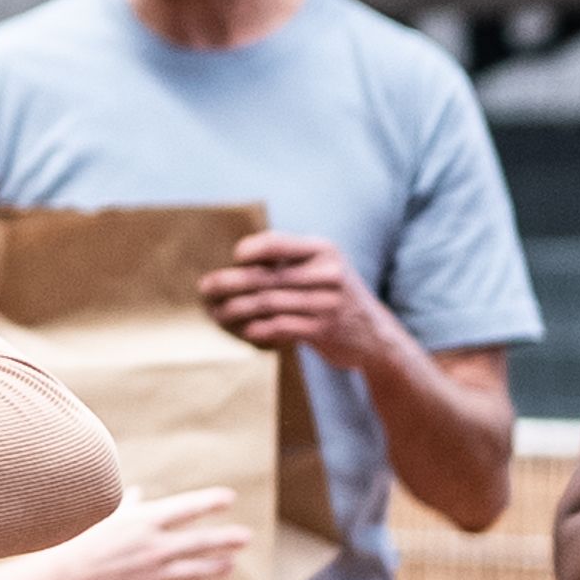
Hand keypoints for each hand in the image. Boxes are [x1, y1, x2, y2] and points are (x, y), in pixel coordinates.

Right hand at [56, 490, 247, 579]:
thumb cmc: (81, 544)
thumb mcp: (107, 519)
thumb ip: (129, 507)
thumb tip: (139, 494)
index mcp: (145, 521)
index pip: (188, 507)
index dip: (211, 502)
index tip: (229, 499)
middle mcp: (157, 547)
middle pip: (202, 541)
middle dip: (227, 539)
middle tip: (246, 537)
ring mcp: (156, 576)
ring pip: (198, 571)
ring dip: (217, 568)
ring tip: (230, 566)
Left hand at [198, 231, 393, 364]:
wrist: (375, 335)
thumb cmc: (335, 295)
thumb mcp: (324, 268)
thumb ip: (292, 260)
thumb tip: (238, 259)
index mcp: (323, 250)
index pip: (279, 243)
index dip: (252, 250)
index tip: (232, 257)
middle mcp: (327, 273)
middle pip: (266, 277)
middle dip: (229, 282)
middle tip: (205, 287)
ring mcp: (326, 303)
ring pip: (268, 304)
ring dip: (235, 309)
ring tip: (215, 312)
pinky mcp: (323, 330)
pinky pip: (280, 327)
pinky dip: (257, 329)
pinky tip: (243, 330)